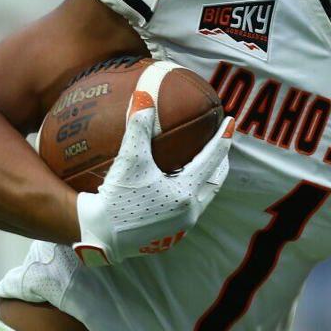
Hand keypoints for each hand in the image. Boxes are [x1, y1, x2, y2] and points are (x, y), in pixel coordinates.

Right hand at [74, 66, 232, 264]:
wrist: (99, 236)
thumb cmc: (116, 198)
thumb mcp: (129, 161)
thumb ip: (139, 127)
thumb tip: (144, 95)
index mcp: (186, 192)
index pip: (213, 159)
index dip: (223, 138)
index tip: (230, 121)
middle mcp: (189, 211)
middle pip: (215, 181)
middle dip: (221, 161)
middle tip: (222, 143)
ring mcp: (181, 226)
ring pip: (204, 198)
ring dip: (207, 179)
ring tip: (205, 163)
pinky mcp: (169, 235)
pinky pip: (189, 209)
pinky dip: (191, 193)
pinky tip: (179, 186)